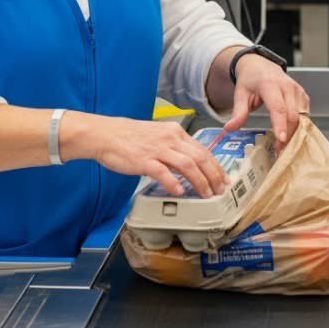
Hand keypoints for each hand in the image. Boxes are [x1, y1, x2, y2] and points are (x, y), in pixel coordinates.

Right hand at [69, 114, 227, 197]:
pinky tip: (180, 193)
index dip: (216, 167)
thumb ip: (174, 148)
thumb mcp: (158, 136)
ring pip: (188, 165)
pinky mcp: (144, 160)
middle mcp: (171, 138)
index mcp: (176, 132)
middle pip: (200, 158)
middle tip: (220, 191)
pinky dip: (174, 183)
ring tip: (206, 195)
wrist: (106, 134)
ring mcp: (158, 149)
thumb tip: (190, 164)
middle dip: (214, 176)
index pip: (203, 150)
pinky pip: (163, 173)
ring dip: (200, 182)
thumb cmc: (130, 137)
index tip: (223, 179)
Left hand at [224, 55, 309, 147]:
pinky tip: (291, 135)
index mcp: (270, 84)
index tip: (280, 140)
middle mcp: (287, 86)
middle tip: (279, 150)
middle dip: (288, 135)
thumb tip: (230, 129)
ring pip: (301, 116)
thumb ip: (238, 112)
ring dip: (294, 133)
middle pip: (292, 115)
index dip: (280, 125)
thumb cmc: (250, 81)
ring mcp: (297, 90)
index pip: (278, 107)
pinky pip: (305, 114)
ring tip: (284, 146)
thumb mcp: (240, 94)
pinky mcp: (303, 95)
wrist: (261, 66)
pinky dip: (299, 126)